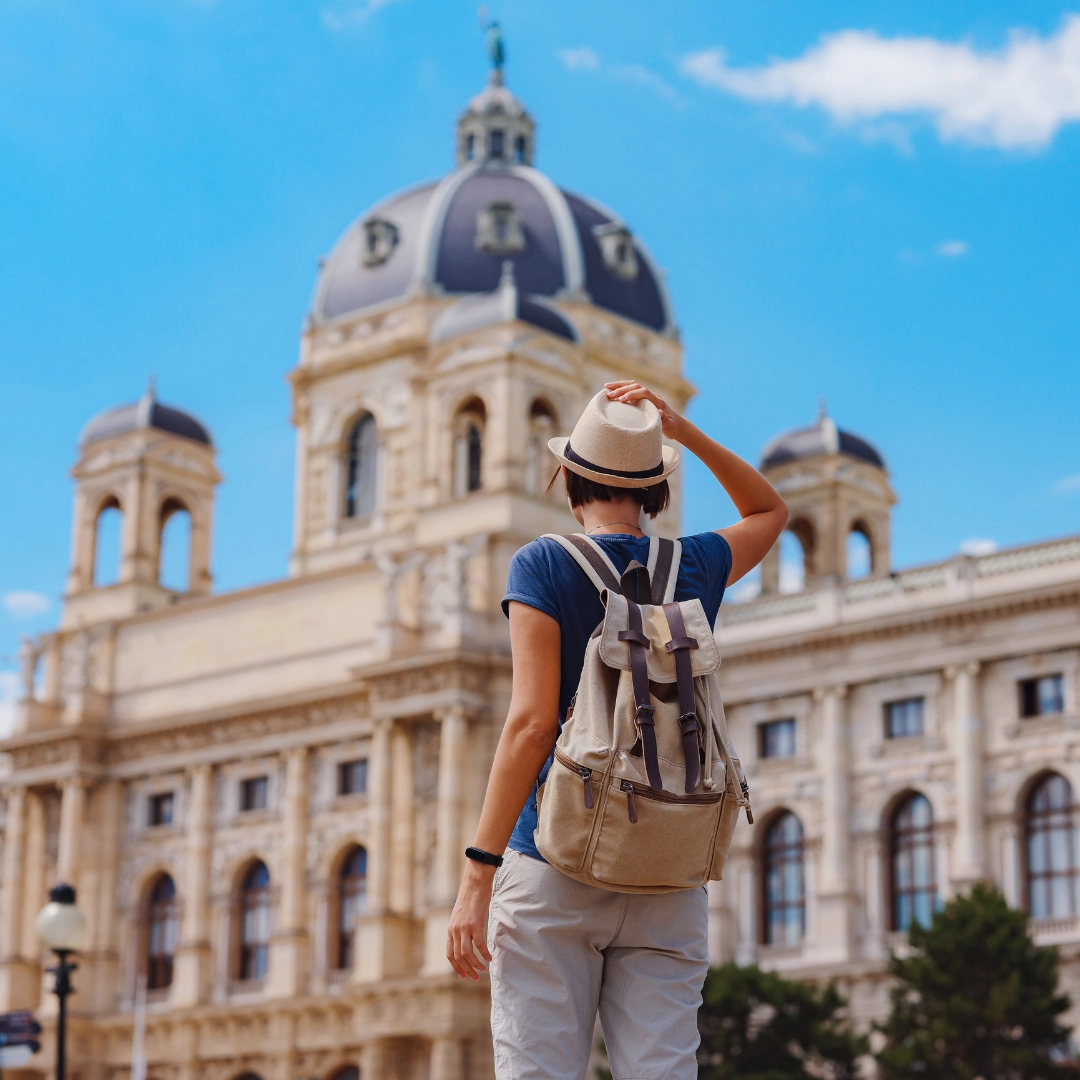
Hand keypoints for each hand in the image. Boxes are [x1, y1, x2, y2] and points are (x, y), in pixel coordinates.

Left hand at [446, 860, 496, 979]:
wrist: (475, 882)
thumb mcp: (461, 915)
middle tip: (475, 977)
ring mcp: (464, 927)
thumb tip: (467, 939)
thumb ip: (461, 928)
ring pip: (467, 953)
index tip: (464, 975)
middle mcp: (455, 930)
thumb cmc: (471, 897)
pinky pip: (479, 944)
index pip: (450, 954)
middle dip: (467, 969)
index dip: (457, 967)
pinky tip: (490, 958)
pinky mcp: (475, 923)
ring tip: (483, 970)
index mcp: (450, 929)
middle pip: (458, 957)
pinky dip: (484, 953)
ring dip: (475, 964)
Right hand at [605, 381, 687, 441]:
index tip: (622, 400)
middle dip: (622, 389)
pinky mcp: (642, 399)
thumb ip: (665, 420)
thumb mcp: (670, 426)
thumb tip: (660, 412)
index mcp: (657, 401)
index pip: (644, 392)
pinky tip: (611, 392)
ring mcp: (647, 396)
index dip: (632, 394)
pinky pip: (631, 390)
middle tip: (609, 395)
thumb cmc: (673, 426)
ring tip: (606, 387)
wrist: (676, 424)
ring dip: (619, 385)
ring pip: (632, 385)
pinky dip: (621, 389)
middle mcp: (652, 396)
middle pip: (636, 386)